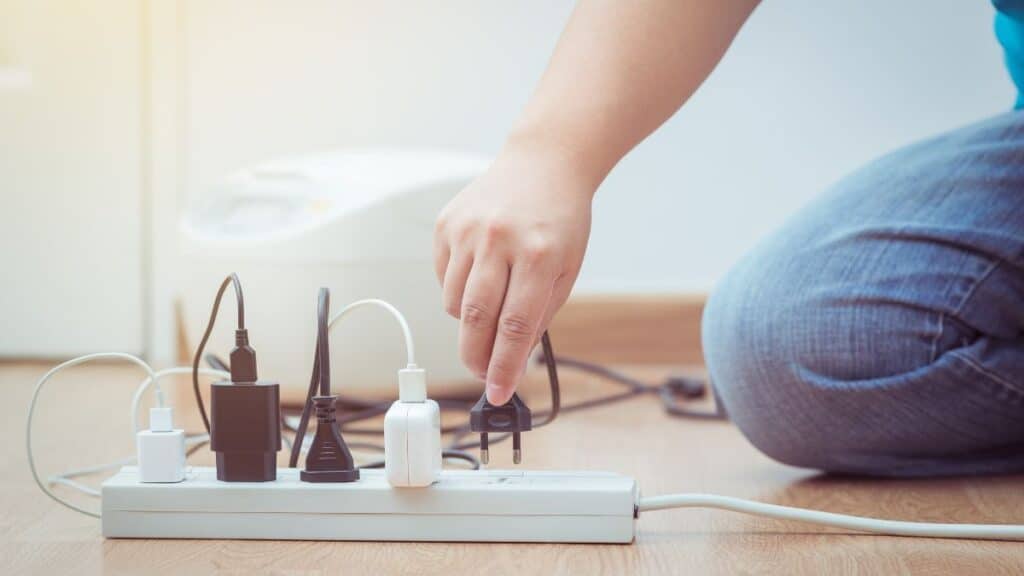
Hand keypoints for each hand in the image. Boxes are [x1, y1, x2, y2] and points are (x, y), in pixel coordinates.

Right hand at [434, 139, 595, 404]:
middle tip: (482, 374)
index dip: (504, 367)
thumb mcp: (566, 269)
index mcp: (537, 254)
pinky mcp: (447, 224)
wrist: (543, 163)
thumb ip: (539, 314)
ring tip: (490, 308)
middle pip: (475, 318)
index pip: (515, 326)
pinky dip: (458, 288)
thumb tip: (510, 358)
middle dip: (476, 357)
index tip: (498, 394)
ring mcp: (468, 230)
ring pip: (453, 302)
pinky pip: (443, 277)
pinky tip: (480, 273)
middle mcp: (498, 240)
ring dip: (469, 321)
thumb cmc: (560, 220)